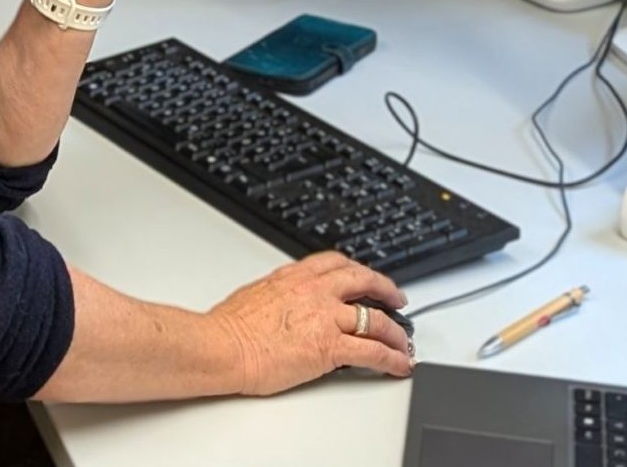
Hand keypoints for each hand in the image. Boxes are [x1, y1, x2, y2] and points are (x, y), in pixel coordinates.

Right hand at [210, 251, 412, 393]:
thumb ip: (278, 296)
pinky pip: (373, 352)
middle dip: (386, 290)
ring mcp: (325, 318)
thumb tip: (283, 304)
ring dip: (396, 332)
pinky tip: (400, 364)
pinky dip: (392, 358)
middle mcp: (314, 292)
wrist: (223, 346)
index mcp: (294, 277)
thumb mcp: (255, 295)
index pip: (336, 263)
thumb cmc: (228, 327)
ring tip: (404, 342)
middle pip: (363, 281)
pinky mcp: (330, 347)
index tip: (365, 276)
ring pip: (376, 319)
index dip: (358, 270)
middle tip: (397, 299)